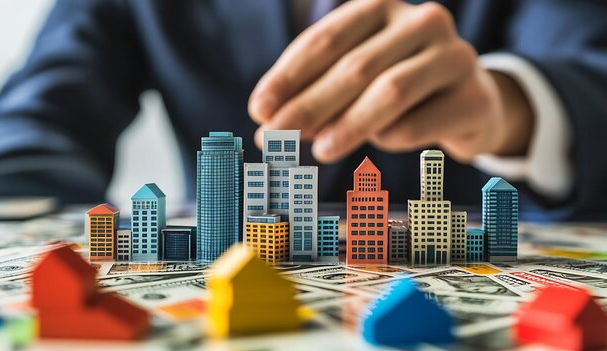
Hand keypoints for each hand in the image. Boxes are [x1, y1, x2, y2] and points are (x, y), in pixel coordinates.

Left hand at [248, 0, 532, 162]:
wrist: (469, 102)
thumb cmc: (400, 85)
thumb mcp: (356, 79)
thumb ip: (317, 92)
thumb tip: (269, 124)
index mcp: (382, 7)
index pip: (326, 39)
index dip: (288, 76)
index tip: (258, 110)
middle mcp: (422, 21)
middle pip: (355, 67)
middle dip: (309, 106)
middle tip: (275, 138)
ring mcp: (455, 56)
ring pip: (390, 91)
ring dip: (347, 125)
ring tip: (319, 151)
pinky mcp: (474, 97)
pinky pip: (418, 124)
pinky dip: (388, 138)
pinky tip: (377, 143)